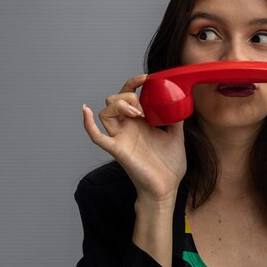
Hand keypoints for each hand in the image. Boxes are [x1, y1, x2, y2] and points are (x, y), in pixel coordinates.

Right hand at [82, 74, 186, 206]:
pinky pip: (97, 137)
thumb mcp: (176, 135)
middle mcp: (128, 127)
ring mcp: (121, 137)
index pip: (130, 95)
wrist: (167, 188)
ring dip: (118, 106)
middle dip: (128, 96)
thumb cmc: (169, 165)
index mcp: (140, 121)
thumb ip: (176, 118)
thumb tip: (180, 100)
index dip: (134, 83)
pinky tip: (86, 111)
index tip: (146, 78)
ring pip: (105, 113)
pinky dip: (88, 124)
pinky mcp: (118, 150)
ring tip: (136, 113)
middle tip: (143, 108)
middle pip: (114, 100)